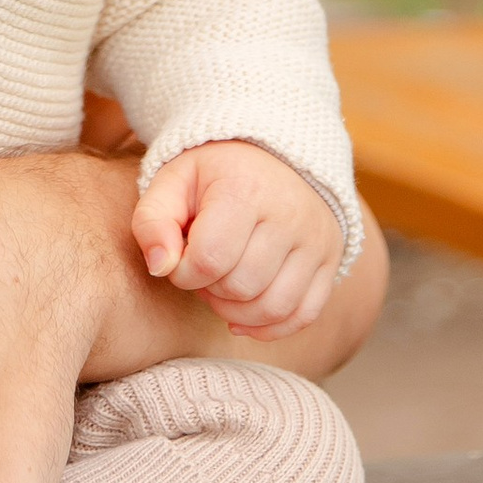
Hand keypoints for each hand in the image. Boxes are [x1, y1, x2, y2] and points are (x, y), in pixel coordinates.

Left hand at [131, 140, 340, 338]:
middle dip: (209, 289)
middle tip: (202, 267)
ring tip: (221, 287)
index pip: (209, 259)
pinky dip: (270, 327)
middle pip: (241, 287)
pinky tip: (244, 315)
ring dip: (236, 312)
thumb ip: (152, 221)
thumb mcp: (173, 181)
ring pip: (274, 307)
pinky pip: (304, 314)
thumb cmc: (214, 175)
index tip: (178, 257)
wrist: (273, 155)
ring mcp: (316, 240)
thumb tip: (159, 267)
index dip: (183, 272)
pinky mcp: (330, 261)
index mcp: (246, 189)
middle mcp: (290, 215)